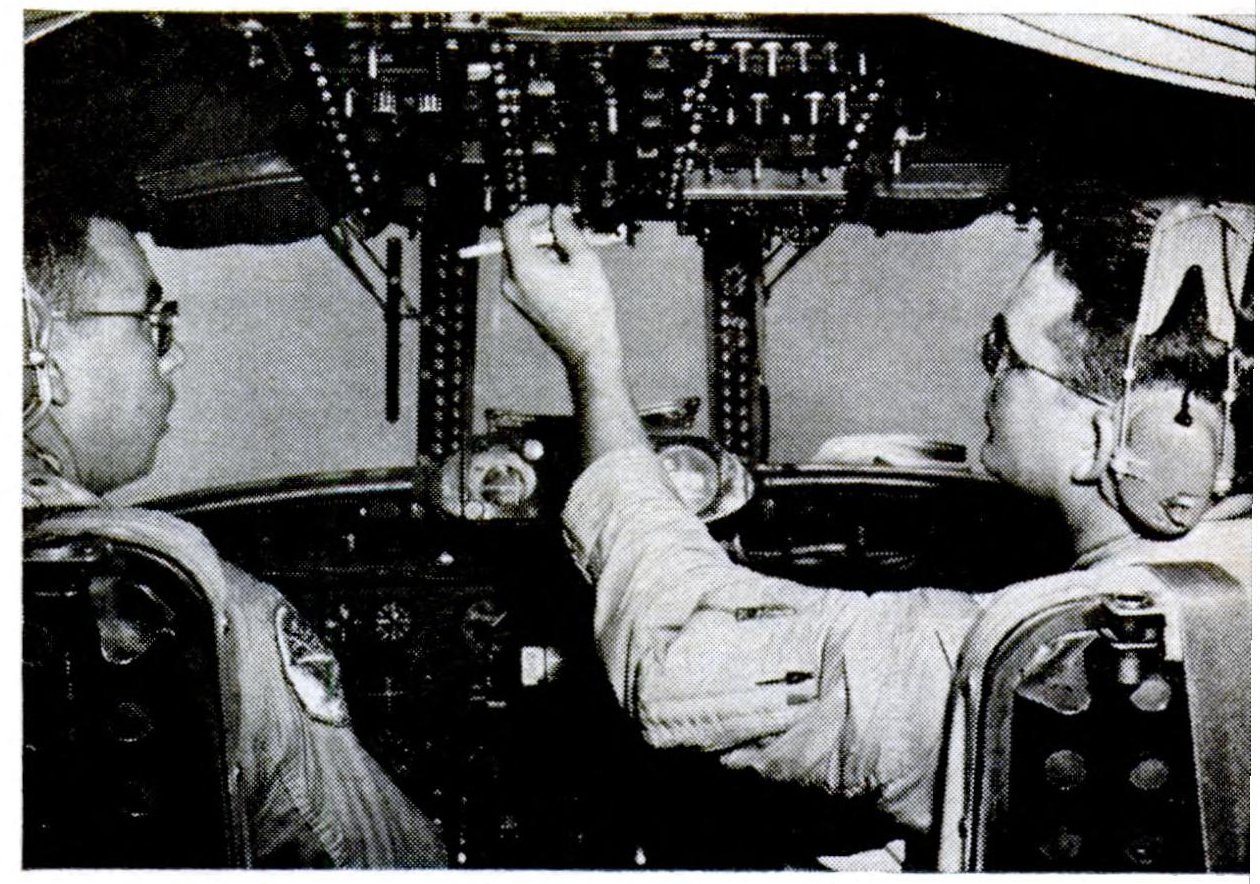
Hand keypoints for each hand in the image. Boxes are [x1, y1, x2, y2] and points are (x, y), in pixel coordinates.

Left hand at [501, 205, 621, 369]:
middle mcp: (511, 281)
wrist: (588, 350)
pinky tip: (565, 271)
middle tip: (566, 229)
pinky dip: (540, 263)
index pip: (513, 226)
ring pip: (520, 256)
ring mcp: (513, 294)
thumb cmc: (591, 307)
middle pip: (515, 240)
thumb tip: (558, 211)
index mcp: (524, 269)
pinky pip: (523, 272)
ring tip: (571, 253)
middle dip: (539, 229)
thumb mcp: (585, 261)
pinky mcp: (520, 302)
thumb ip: (568, 232)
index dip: (531, 212)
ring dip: (542, 246)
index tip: (552, 212)